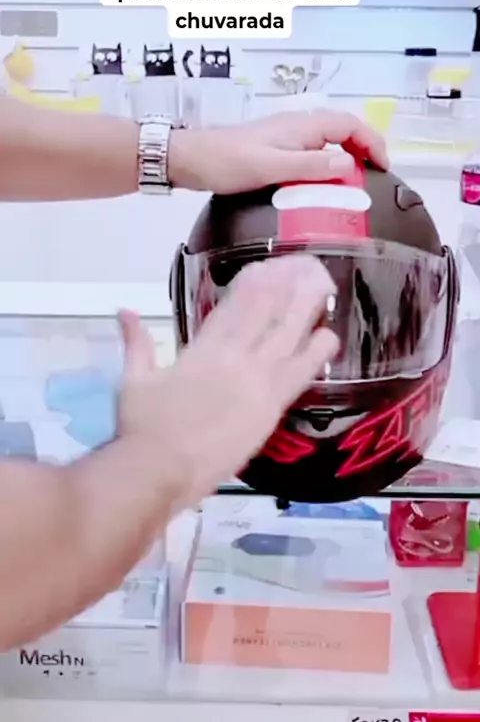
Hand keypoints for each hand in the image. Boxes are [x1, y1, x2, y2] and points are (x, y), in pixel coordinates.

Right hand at [119, 254, 337, 507]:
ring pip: (288, 338)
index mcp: (203, 349)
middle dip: (286, 289)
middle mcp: (234, 359)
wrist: (161, 471)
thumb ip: (137, 343)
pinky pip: (298, 376)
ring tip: (323, 288)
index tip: (270, 267)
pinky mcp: (270, 410)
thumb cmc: (143, 427)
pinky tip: (330, 337)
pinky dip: (315, 354)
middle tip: (306, 268)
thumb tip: (124, 311)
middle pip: (266, 314)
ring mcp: (256, 383)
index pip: (235, 307)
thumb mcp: (134, 380)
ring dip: (306, 311)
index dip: (256, 284)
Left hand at [168, 109, 387, 193]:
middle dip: (364, 148)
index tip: (383, 168)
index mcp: (303, 126)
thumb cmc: (229, 162)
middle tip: (374, 177)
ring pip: (328, 141)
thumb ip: (311, 167)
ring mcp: (287, 136)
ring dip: (347, 156)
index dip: (372, 142)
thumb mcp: (272, 167)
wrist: (191, 159)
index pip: (351, 125)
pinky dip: (327, 164)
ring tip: (355, 184)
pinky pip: (313, 152)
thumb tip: (349, 166)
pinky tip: (323, 185)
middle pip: (343, 130)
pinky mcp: (276, 149)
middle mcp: (298, 126)